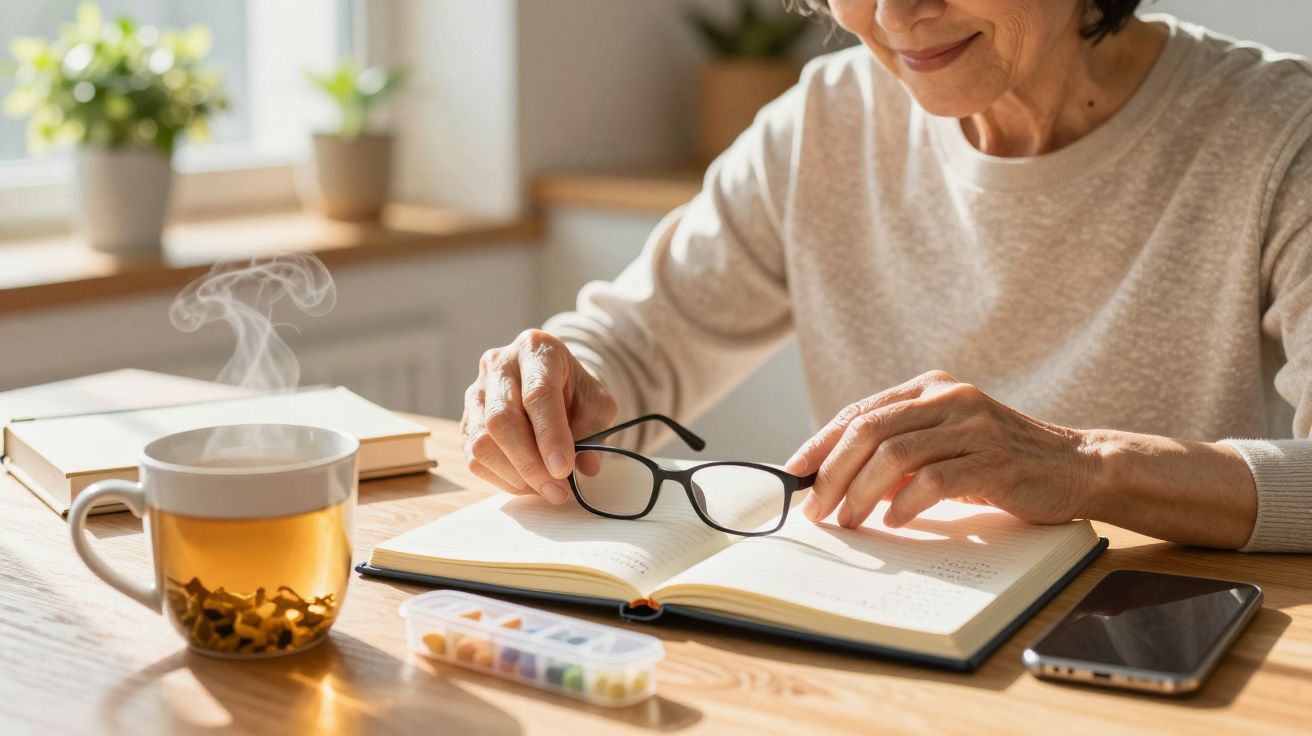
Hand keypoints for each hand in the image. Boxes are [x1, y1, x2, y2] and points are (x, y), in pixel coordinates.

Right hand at [461, 329, 616, 502]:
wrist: (552, 383)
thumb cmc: (575, 391)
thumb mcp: (597, 403)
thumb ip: (594, 431)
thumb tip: (585, 468)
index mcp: (535, 350)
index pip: (537, 394)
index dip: (550, 435)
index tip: (564, 469)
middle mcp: (498, 365)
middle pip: (501, 420)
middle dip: (530, 464)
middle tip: (557, 490)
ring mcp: (475, 392)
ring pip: (481, 443)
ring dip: (515, 476)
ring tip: (546, 489)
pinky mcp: (465, 421)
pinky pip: (474, 458)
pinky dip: (502, 479)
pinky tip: (527, 483)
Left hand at [783, 370, 1095, 528]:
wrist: (1077, 466)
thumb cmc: (1002, 462)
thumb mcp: (945, 447)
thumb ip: (899, 455)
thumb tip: (837, 483)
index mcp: (930, 389)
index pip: (859, 413)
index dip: (821, 443)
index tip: (793, 474)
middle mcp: (949, 398)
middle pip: (869, 430)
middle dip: (833, 472)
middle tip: (816, 508)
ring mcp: (973, 425)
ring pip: (896, 454)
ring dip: (862, 492)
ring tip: (848, 521)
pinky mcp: (995, 458)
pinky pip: (936, 479)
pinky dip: (906, 503)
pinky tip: (893, 521)